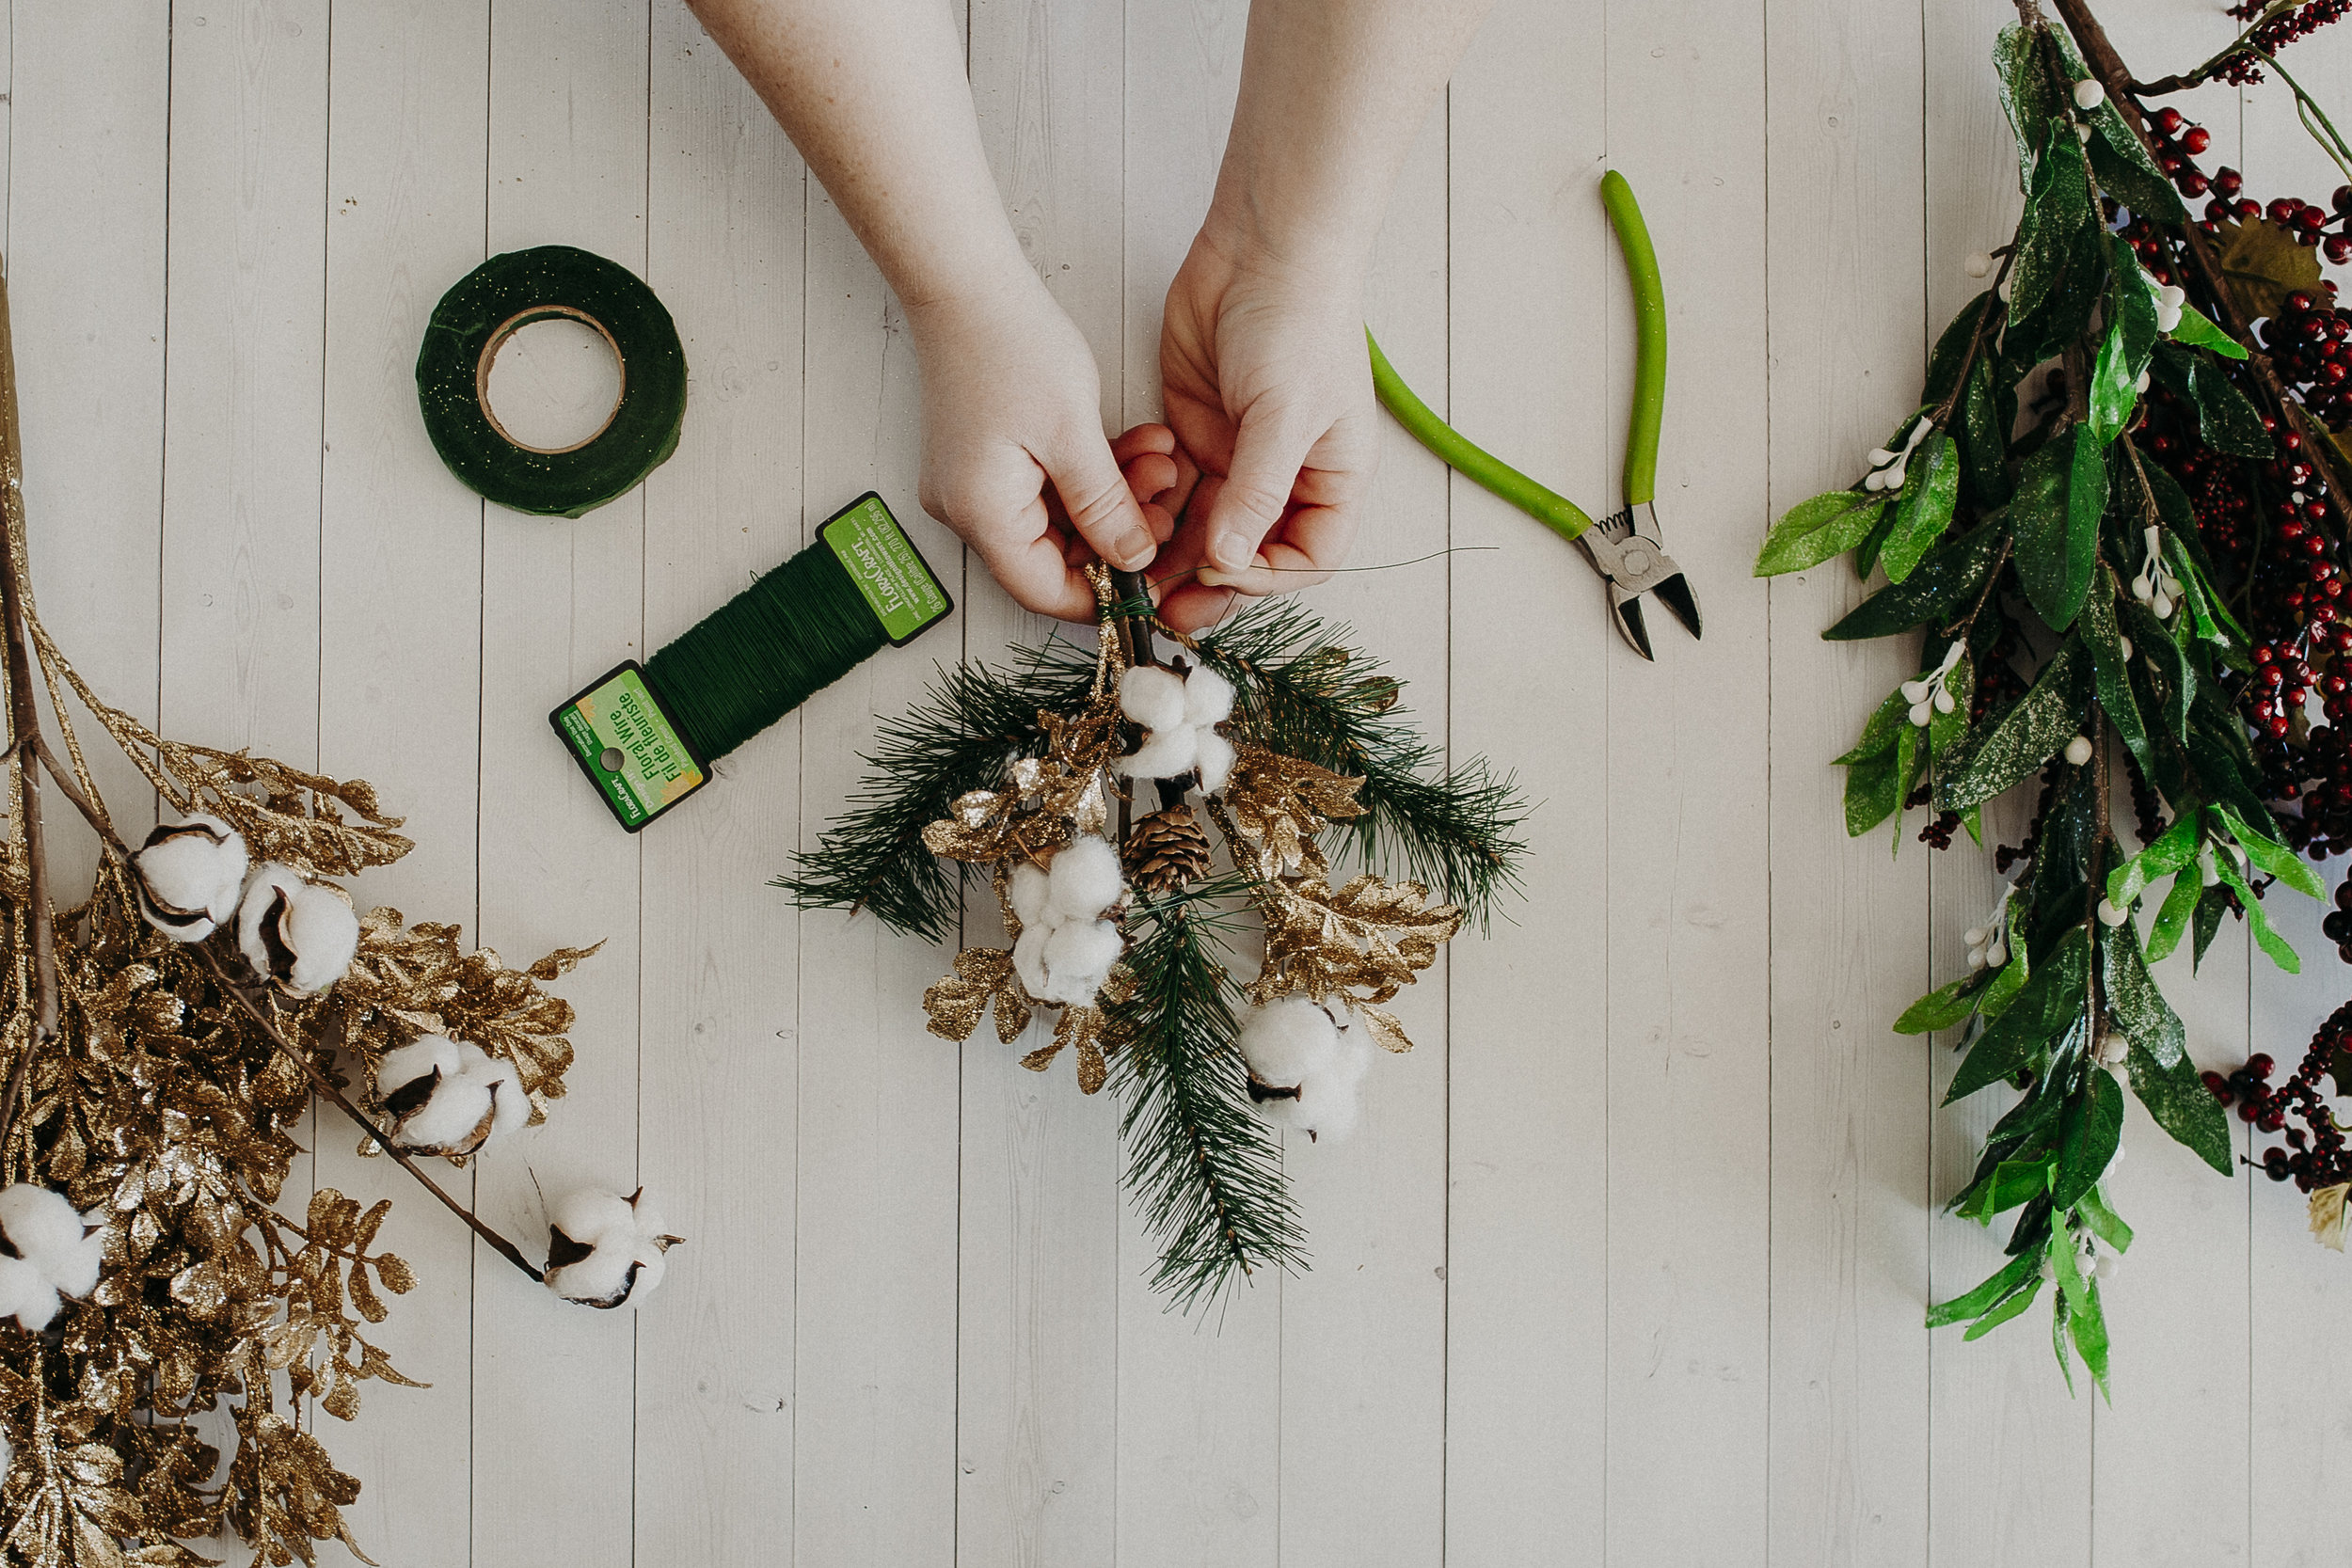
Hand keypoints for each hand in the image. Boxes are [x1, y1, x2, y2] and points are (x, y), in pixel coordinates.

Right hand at [911, 278, 1165, 621]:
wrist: (968, 285)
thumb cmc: (1010, 345)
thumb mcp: (1074, 434)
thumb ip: (1106, 507)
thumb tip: (1133, 560)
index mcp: (982, 513)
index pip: (1045, 590)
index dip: (1104, 595)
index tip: (1154, 585)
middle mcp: (968, 509)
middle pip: (1055, 556)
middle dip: (1118, 533)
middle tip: (1168, 502)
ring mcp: (976, 486)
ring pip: (1059, 520)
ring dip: (1114, 498)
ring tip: (1160, 463)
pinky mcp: (989, 461)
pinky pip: (1048, 489)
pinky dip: (1092, 476)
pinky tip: (1135, 448)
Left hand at [1152, 226, 1377, 631]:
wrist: (1260, 247)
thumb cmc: (1300, 321)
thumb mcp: (1285, 414)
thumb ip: (1256, 492)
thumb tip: (1228, 560)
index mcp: (1331, 479)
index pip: (1305, 557)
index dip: (1263, 578)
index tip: (1219, 577)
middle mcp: (1285, 477)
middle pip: (1248, 553)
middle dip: (1208, 583)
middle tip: (1164, 609)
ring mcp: (1237, 456)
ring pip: (1203, 529)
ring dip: (1171, 554)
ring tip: (1136, 575)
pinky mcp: (1193, 433)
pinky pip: (1169, 490)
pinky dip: (1150, 508)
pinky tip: (1128, 520)